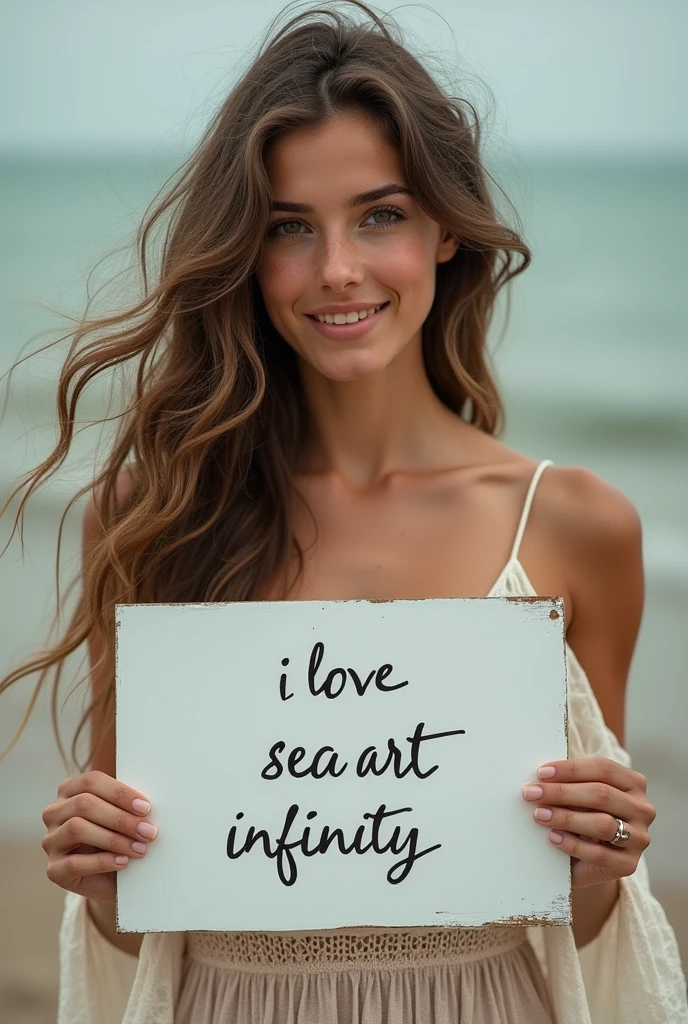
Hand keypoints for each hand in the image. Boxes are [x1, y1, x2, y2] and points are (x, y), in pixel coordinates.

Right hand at [41, 771, 156, 903]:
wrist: (111, 876)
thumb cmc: (118, 837)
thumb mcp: (122, 815)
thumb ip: (126, 805)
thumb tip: (145, 805)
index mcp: (69, 790)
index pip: (91, 782)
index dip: (120, 793)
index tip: (145, 808)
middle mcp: (54, 813)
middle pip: (84, 804)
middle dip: (121, 818)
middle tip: (148, 831)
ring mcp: (50, 841)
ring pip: (76, 829)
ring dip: (114, 839)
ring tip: (139, 848)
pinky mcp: (53, 870)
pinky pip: (74, 863)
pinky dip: (103, 862)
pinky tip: (122, 862)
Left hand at [522, 757, 654, 887]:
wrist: (588, 860)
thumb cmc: (582, 816)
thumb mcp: (581, 796)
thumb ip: (570, 783)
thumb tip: (541, 776)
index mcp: (633, 784)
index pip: (604, 769)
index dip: (571, 769)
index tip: (541, 773)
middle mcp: (642, 809)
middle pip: (602, 794)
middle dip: (562, 792)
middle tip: (532, 793)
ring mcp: (639, 838)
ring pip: (603, 824)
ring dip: (566, 818)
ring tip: (539, 815)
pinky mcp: (629, 865)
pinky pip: (599, 854)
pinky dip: (573, 844)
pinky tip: (553, 838)